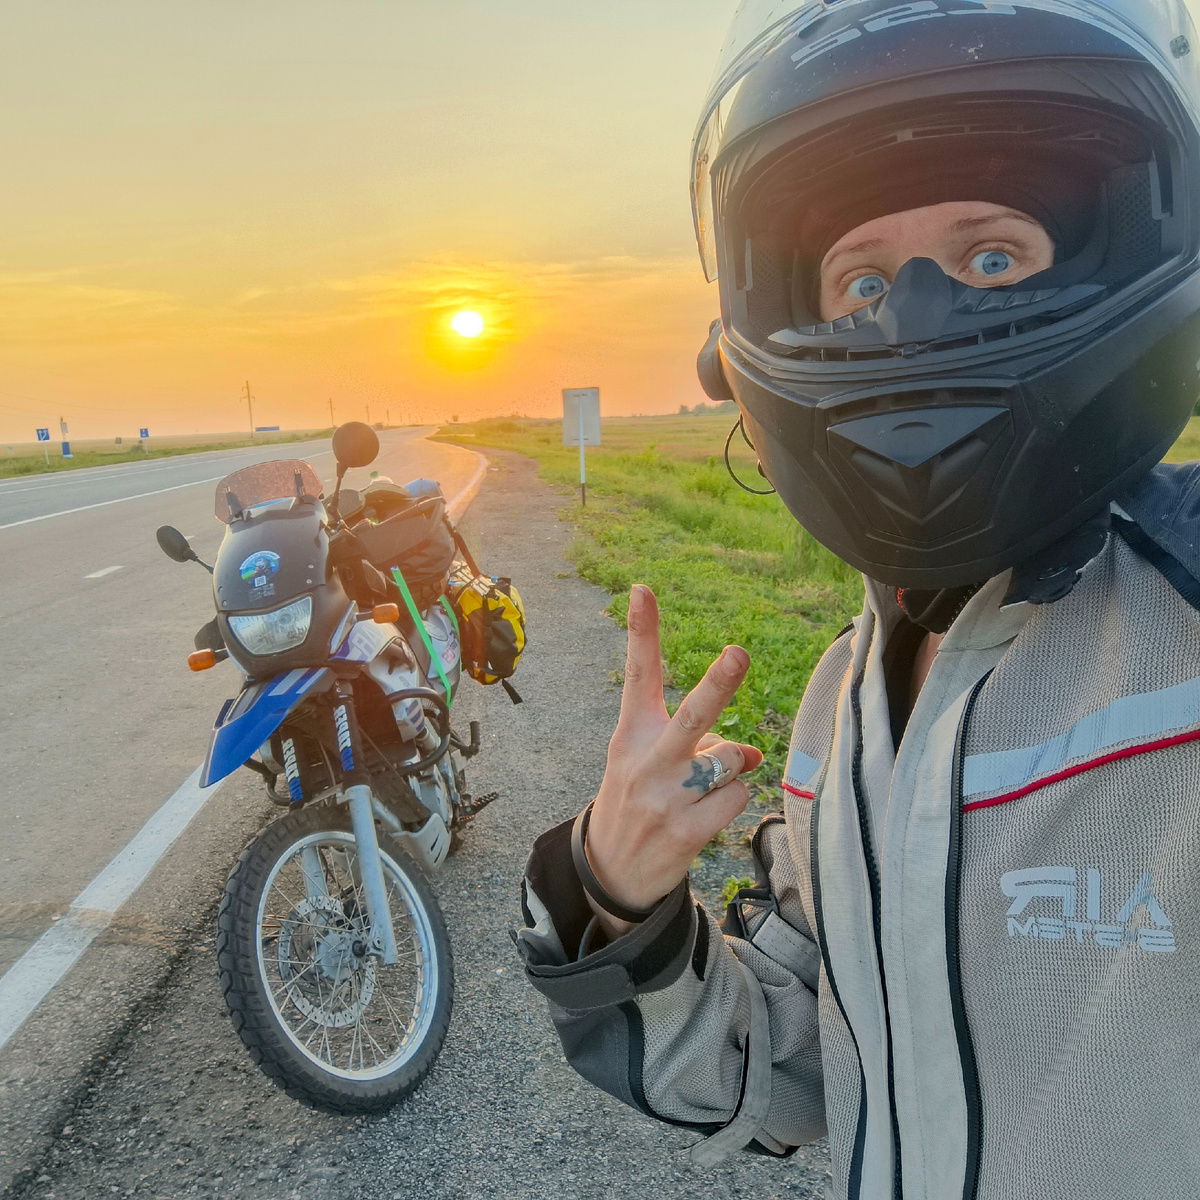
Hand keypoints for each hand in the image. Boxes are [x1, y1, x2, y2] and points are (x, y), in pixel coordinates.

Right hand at [583, 585, 762, 938]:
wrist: (611, 872)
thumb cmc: (637, 800)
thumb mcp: (646, 762)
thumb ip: (696, 743)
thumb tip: (751, 753)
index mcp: (631, 734)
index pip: (638, 674)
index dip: (643, 631)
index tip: (643, 589)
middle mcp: (646, 761)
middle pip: (692, 716)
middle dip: (718, 684)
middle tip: (739, 653)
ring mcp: (667, 798)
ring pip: (730, 760)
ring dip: (733, 767)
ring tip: (706, 786)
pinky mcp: (687, 831)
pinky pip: (737, 798)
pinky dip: (733, 800)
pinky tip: (708, 813)